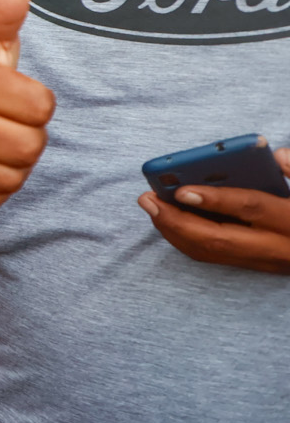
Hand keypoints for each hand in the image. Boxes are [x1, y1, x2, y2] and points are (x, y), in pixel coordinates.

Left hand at [138, 146, 289, 274]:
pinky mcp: (261, 267)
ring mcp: (270, 263)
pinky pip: (216, 257)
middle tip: (147, 198)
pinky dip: (188, 240)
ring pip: (213, 253)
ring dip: (175, 231)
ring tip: (151, 206)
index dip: (215, 199)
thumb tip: (278, 155)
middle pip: (220, 239)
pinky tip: (170, 220)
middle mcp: (281, 248)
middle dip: (178, 220)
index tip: (181, 189)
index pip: (251, 209)